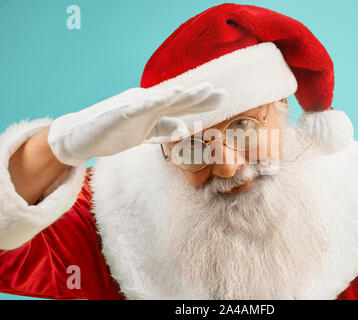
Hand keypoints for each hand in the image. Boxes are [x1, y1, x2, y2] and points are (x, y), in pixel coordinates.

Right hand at [48, 82, 225, 165]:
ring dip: (181, 94)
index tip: (223, 96)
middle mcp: (146, 104)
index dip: (201, 101)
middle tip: (220, 91)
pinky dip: (152, 103)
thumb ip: (163, 128)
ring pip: (159, 99)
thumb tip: (184, 128)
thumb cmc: (114, 132)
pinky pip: (137, 108)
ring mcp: (131, 107)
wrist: (79, 138)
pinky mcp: (117, 114)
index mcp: (154, 109)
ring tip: (200, 89)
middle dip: (198, 95)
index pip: (181, 104)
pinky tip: (166, 97)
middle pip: (175, 99)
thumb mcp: (145, 132)